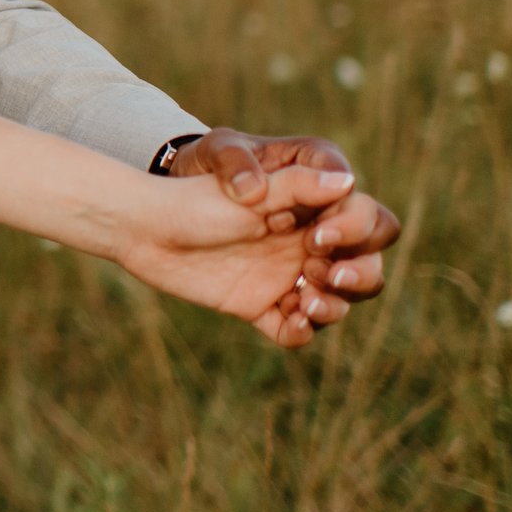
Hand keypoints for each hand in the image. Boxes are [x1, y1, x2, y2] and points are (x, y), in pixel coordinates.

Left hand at [115, 162, 370, 348]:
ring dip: (334, 306)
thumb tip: (347, 180)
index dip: (354, 229)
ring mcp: (288, 274)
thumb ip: (292, 181)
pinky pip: (296, 329)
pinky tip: (287, 322)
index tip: (318, 236)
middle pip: (368, 264)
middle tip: (322, 272)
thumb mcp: (246, 183)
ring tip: (303, 301)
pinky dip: (299, 331)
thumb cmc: (194, 191)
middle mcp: (310, 240)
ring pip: (339, 300)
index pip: (367, 218)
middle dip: (361, 273)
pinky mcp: (262, 304)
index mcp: (314, 203)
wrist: (143, 225)